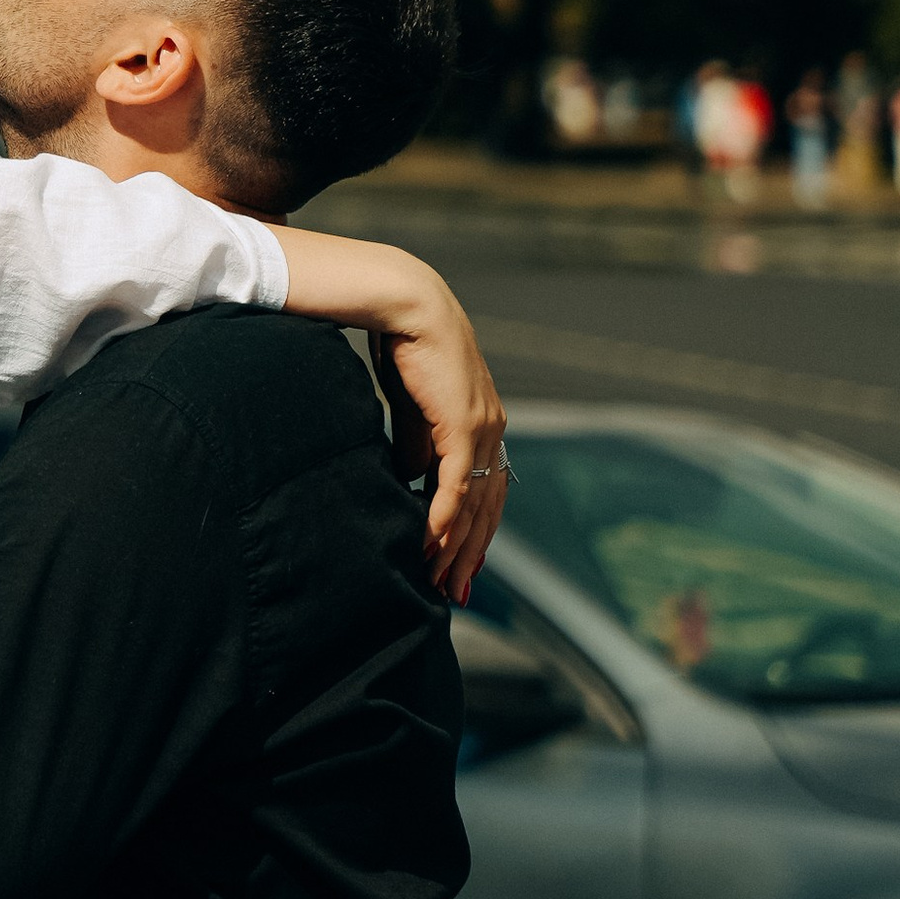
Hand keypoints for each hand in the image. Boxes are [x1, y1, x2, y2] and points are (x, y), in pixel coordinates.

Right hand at [369, 298, 508, 601]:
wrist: (409, 306)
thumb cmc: (406, 348)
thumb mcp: (412, 408)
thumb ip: (417, 445)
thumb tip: (412, 481)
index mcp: (484, 426)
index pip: (486, 492)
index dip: (474, 533)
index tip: (458, 566)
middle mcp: (492, 431)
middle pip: (487, 508)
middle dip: (470, 554)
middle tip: (454, 593)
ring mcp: (483, 428)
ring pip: (474, 502)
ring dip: (455, 545)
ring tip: (438, 579)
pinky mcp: (463, 424)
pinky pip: (455, 483)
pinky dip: (443, 516)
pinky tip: (431, 543)